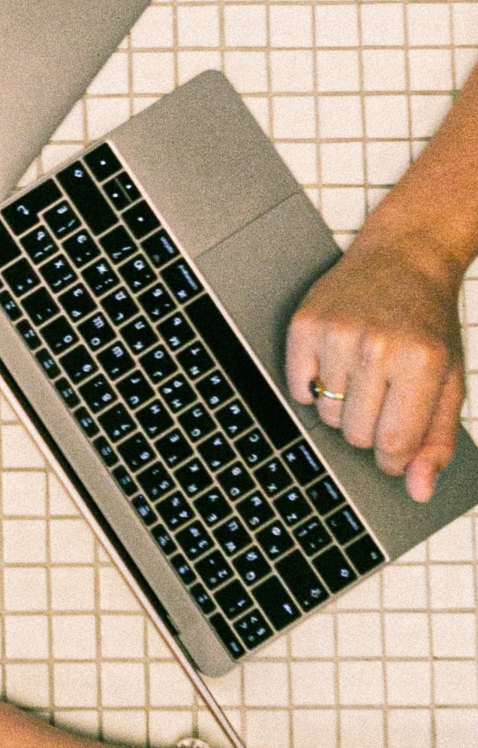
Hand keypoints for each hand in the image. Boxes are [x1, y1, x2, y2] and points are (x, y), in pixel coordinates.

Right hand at [286, 219, 467, 502]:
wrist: (405, 257)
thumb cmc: (428, 324)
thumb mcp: (450, 381)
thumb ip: (437, 440)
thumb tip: (418, 489)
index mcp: (422, 363)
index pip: (393, 444)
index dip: (393, 455)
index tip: (396, 443)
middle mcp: (378, 347)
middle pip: (355, 433)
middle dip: (369, 425)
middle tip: (384, 394)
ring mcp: (337, 335)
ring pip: (327, 414)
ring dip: (343, 404)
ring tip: (362, 371)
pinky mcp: (305, 326)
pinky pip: (298, 389)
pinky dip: (314, 387)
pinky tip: (336, 362)